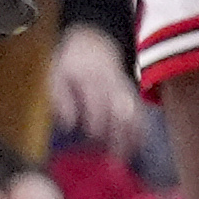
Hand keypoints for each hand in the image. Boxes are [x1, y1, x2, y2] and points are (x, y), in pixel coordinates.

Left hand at [48, 24, 142, 161]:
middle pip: (121, 109)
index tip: (94, 139)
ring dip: (133, 135)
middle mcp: (112, 83)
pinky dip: (140, 129)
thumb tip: (69, 124)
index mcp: (91, 77)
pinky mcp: (132, 92)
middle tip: (115, 157)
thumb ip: (62, 99)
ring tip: (128, 158)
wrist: (93, 40)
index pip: (98, 101)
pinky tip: (139, 146)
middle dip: (120, 133)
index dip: (97, 120)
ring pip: (135, 111)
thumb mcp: (57, 76)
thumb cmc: (70, 63)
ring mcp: (125, 87)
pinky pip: (140, 111)